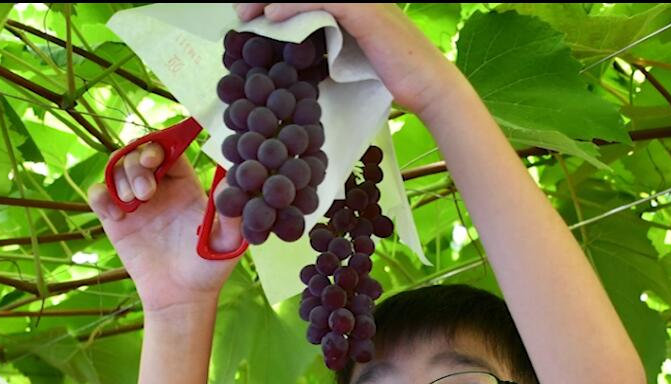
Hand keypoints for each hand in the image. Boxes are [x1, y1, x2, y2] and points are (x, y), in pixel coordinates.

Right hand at [86, 142, 242, 313]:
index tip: (154, 159)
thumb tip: (233, 180)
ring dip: (120, 178)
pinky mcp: (115, 220)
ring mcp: (135, 203)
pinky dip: (100, 195)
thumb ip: (232, 213)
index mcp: (185, 186)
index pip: (168, 150)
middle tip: (145, 193)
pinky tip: (115, 213)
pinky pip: (98, 195)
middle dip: (137, 164)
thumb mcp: (228, 242)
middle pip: (138, 154)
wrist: (181, 297)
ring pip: (117, 169)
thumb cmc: (208, 269)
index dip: (158, 146)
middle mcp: (159, 189)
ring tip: (133, 203)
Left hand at [236, 3, 468, 122]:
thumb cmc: (393, 79)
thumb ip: (324, 47)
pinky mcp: (365, 11)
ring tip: (246, 14)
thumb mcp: (349, 59)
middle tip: (240, 11)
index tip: (249, 12)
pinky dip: (293, 5)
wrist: (429, 88)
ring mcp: (362, 1)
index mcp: (353, 3)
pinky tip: (272, 18)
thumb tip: (290, 57)